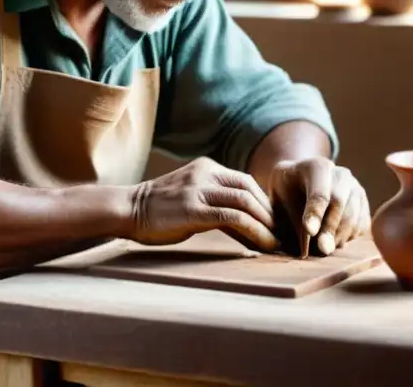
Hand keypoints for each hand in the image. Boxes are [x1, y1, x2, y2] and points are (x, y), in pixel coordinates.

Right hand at [125, 157, 278, 251]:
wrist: (128, 209)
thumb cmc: (158, 210)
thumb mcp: (190, 196)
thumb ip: (215, 203)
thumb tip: (247, 226)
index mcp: (206, 167)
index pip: (246, 181)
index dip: (265, 204)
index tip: (276, 225)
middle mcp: (205, 173)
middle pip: (250, 189)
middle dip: (271, 214)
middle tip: (284, 235)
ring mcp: (198, 189)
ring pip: (246, 202)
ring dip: (267, 224)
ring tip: (278, 244)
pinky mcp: (193, 209)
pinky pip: (233, 218)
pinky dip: (254, 232)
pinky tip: (264, 245)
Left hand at [269, 157, 369, 255]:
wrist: (299, 183)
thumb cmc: (286, 192)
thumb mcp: (280, 200)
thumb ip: (290, 219)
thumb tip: (303, 247)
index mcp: (316, 167)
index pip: (319, 191)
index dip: (315, 212)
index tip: (309, 231)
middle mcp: (340, 174)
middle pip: (339, 203)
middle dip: (330, 228)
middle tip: (322, 249)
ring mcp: (355, 188)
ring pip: (353, 215)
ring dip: (339, 236)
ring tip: (325, 248)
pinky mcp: (363, 204)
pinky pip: (361, 224)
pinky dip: (349, 237)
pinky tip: (335, 241)